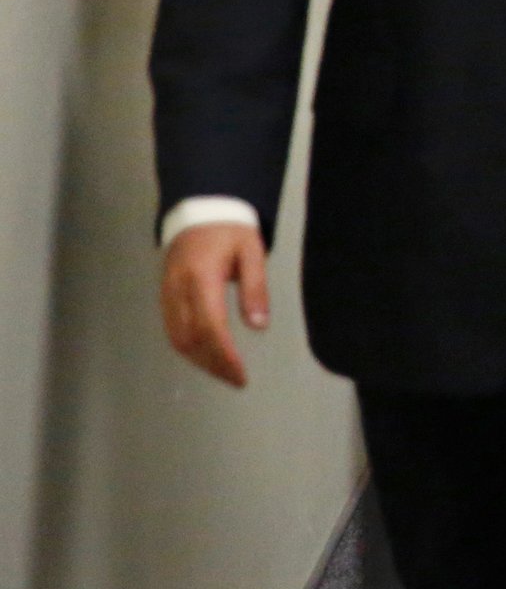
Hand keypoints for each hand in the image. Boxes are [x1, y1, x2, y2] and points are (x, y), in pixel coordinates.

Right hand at [161, 223, 269, 388]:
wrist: (199, 210)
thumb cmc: (230, 230)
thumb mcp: (252, 251)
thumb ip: (255, 288)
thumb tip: (258, 326)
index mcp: (201, 277)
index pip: (210, 326)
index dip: (223, 354)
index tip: (240, 374)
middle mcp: (178, 290)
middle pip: (190, 339)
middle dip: (213, 364)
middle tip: (236, 379)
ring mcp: (167, 294)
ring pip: (178, 339)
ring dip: (200, 361)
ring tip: (225, 372)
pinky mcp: (164, 296)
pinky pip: (173, 330)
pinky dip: (189, 349)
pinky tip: (208, 355)